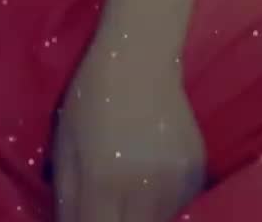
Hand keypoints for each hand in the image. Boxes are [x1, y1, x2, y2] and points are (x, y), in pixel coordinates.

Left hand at [52, 42, 206, 220]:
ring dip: (140, 214)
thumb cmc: (92, 97)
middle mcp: (143, 188)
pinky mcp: (196, 172)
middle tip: (108, 203)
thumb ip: (67, 201)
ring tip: (130, 183)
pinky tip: (151, 170)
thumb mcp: (65, 147)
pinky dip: (163, 199)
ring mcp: (175, 182)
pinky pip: (178, 204)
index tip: (91, 214)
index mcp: (103, 181)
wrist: (140, 57)